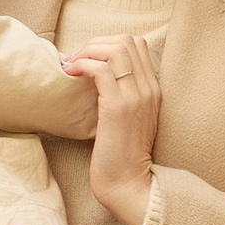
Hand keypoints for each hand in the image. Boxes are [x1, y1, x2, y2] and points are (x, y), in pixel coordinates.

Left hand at [62, 33, 161, 224]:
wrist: (128, 184)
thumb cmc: (121, 156)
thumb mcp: (127, 120)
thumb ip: (123, 96)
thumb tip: (96, 76)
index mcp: (154, 90)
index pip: (138, 44)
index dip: (108, 44)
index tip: (88, 59)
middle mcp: (149, 89)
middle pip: (127, 40)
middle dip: (96, 43)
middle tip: (76, 60)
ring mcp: (136, 97)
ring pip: (115, 49)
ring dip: (87, 51)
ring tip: (71, 66)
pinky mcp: (118, 108)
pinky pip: (101, 69)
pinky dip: (82, 64)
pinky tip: (71, 74)